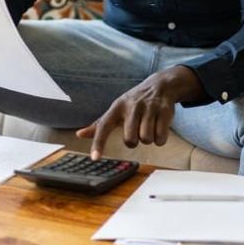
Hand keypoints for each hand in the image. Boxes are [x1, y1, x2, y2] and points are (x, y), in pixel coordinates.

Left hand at [75, 65, 204, 159]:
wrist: (160, 86)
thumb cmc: (134, 102)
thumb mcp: (116, 110)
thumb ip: (99, 125)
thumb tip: (79, 134)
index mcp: (117, 107)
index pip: (104, 126)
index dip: (99, 143)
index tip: (94, 158)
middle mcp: (132, 106)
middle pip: (130, 140)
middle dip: (134, 140)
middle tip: (138, 130)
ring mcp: (149, 108)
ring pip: (146, 139)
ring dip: (148, 139)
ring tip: (149, 126)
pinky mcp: (164, 111)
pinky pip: (160, 138)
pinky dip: (160, 139)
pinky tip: (159, 128)